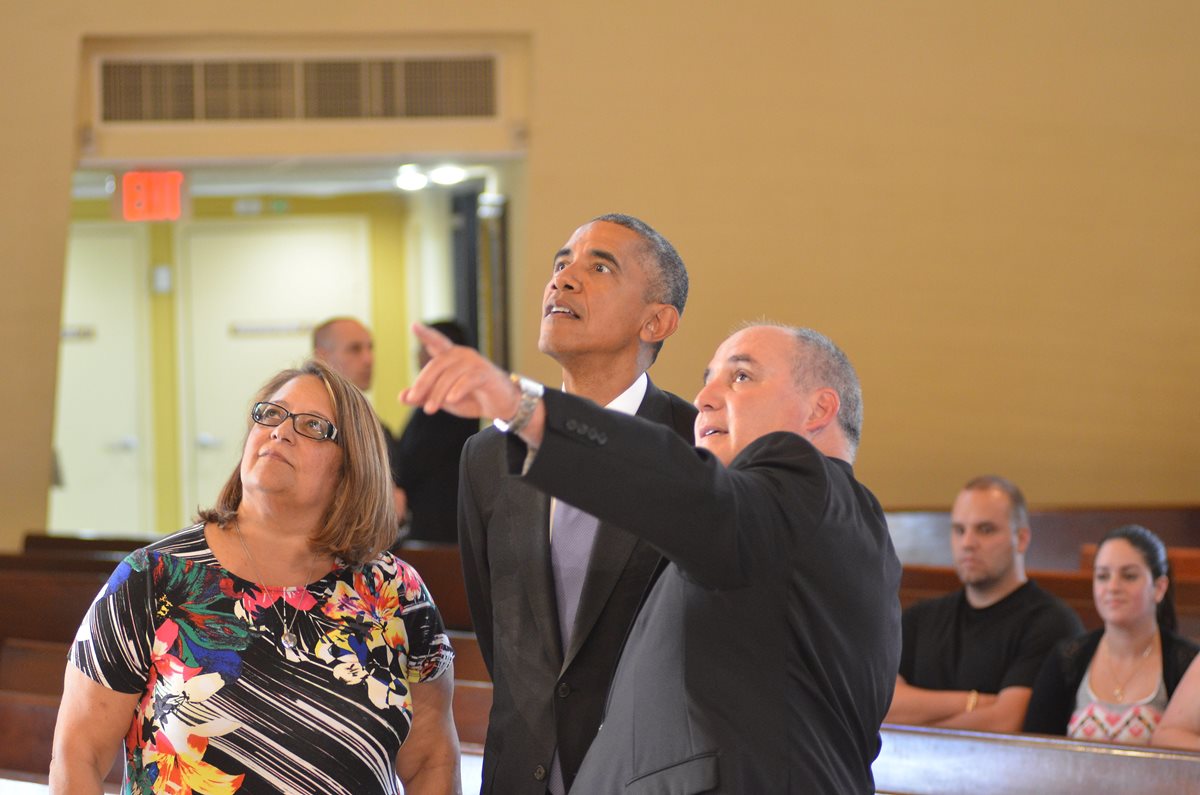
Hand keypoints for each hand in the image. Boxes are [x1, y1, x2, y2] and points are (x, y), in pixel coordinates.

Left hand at [399, 323, 520, 421]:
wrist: (501, 406)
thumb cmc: (472, 398)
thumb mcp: (443, 400)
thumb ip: (424, 397)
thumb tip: (401, 397)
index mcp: (450, 358)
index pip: (436, 342)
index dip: (426, 334)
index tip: (414, 326)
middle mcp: (462, 355)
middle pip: (437, 364)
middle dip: (423, 382)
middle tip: (413, 399)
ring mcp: (475, 363)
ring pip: (450, 374)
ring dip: (438, 392)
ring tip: (430, 409)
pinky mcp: (486, 374)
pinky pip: (468, 379)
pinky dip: (458, 390)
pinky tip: (451, 400)